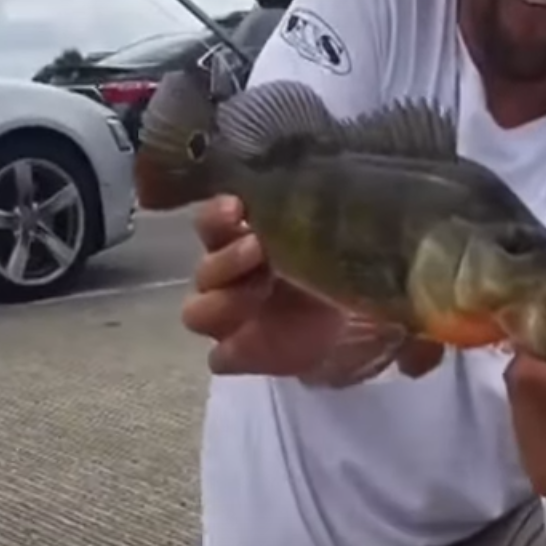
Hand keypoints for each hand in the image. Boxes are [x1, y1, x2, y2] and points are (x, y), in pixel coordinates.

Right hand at [182, 195, 343, 376]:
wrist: (347, 317)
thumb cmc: (326, 263)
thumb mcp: (319, 235)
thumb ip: (303, 218)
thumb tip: (318, 189)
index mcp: (236, 239)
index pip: (209, 224)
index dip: (215, 217)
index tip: (236, 207)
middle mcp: (222, 276)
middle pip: (204, 269)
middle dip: (228, 258)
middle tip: (258, 248)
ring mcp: (225, 319)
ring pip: (197, 313)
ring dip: (226, 301)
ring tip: (262, 289)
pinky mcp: (237, 354)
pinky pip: (219, 356)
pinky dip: (233, 349)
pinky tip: (251, 340)